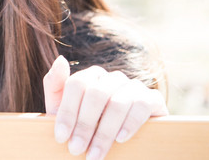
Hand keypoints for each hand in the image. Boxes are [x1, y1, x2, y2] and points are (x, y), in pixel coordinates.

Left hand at [43, 55, 167, 159]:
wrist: (121, 147)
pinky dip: (130, 123)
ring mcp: (134, 87)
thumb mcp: (64, 110)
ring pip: (117, 103)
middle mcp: (113, 78)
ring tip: (94, 154)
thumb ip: (55, 86)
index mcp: (91, 77)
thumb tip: (61, 59)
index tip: (61, 137)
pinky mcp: (153, 99)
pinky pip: (142, 106)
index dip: (68, 111)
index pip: (77, 84)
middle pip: (96, 93)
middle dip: (84, 125)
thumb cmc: (88, 126)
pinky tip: (120, 139)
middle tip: (76, 150)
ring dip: (104, 132)